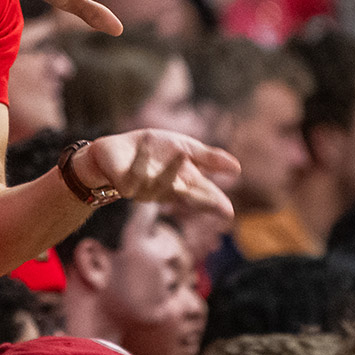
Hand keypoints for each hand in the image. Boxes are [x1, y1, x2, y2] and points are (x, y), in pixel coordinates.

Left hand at [76, 129, 241, 221]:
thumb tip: (238, 168)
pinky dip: (141, 158)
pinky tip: (145, 142)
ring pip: (161, 184)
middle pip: (186, 198)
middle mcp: (167, 191)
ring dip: (171, 168)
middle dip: (199, 199)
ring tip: (181, 152)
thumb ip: (208, 158)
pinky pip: (135, 175)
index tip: (229, 211)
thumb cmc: (153, 150)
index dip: (215, 204)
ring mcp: (146, 190)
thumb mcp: (184, 147)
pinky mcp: (125, 185)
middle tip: (215, 202)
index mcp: (183, 183)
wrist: (116, 149)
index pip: (203, 196)